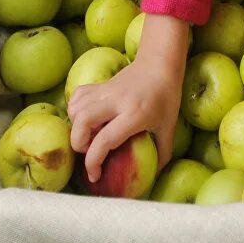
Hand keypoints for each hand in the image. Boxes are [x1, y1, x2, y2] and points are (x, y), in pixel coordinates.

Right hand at [67, 14, 188, 182]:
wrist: (160, 64)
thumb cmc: (166, 97)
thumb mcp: (168, 127)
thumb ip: (162, 153)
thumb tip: (154, 178)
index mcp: (135, 114)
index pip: (105, 140)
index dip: (94, 161)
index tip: (95, 175)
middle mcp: (116, 101)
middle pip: (83, 122)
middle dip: (79, 144)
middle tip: (89, 152)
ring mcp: (105, 90)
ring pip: (76, 109)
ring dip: (76, 127)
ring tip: (89, 136)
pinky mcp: (99, 84)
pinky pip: (77, 96)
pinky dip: (75, 110)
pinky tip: (86, 118)